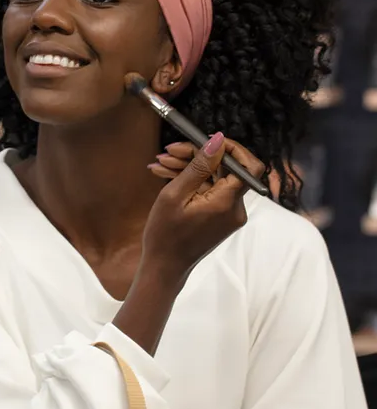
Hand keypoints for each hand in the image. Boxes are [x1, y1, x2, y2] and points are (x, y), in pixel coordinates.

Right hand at [142, 133, 265, 283]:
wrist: (164, 267)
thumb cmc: (165, 234)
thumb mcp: (175, 195)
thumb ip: (199, 166)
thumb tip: (218, 141)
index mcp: (227, 203)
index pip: (248, 166)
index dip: (232, 149)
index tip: (208, 141)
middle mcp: (235, 209)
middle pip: (226, 170)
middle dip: (198, 156)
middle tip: (169, 150)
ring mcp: (228, 214)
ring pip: (215, 179)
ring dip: (189, 168)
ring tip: (160, 163)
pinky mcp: (220, 218)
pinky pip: (210, 192)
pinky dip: (191, 182)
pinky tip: (166, 175)